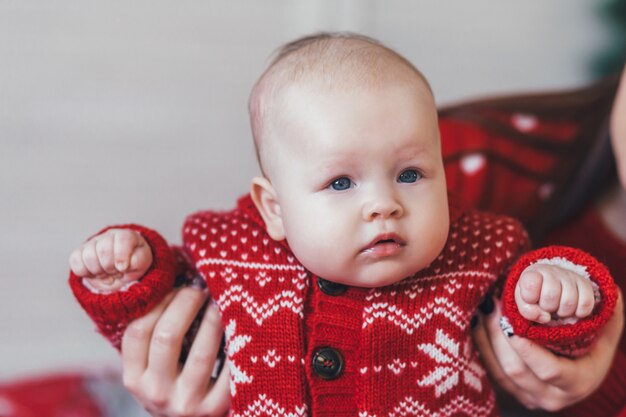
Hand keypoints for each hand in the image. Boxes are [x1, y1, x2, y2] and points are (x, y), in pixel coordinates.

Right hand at [69, 228, 151, 290]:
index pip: (123, 239)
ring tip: (107, 273)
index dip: (121, 256)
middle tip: (116, 272)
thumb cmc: (133, 264)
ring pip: (88, 256)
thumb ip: (137, 261)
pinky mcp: (79, 252)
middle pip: (103, 250)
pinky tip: (95, 273)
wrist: (122, 270)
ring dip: (98, 271)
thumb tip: (122, 265)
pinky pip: (75, 262)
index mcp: (127, 235)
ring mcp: (92, 243)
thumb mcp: (142, 263)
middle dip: (110, 267)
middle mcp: (108, 236)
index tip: (123, 268)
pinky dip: (85, 272)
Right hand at [121, 283, 229, 416]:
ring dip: (214, 319)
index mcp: (134, 378)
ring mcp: (185, 404)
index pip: (138, 331)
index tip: (177, 286)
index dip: (159, 302)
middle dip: (187, 303)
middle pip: (167, 336)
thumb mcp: (153, 369)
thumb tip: (173, 281)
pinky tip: (240, 327)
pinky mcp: (214, 409)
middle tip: (201, 289)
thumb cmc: (175, 385)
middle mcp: (155, 393)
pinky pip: (229, 369)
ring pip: (202, 351)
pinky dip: (236, 344)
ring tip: (222, 302)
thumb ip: (154, 337)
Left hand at [472, 290, 622, 410]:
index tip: (514, 325)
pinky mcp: (509, 392)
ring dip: (485, 338)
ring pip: (498, 371)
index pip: (550, 370)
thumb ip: (608, 315)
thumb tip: (612, 291)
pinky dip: (480, 345)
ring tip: (482, 309)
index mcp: (576, 383)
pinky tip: (476, 322)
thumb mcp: (605, 334)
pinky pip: (488, 370)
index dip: (530, 349)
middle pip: (516, 370)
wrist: (577, 376)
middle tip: (492, 305)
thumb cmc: (592, 349)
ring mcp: (527, 396)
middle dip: (499, 336)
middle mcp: (549, 395)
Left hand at [515, 264, 594, 322]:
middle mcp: (552, 271)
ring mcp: (570, 276)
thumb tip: (546, 317)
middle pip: (551, 296)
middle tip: (546, 305)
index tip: (530, 298)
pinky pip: (586, 303)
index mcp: (533, 273)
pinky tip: (572, 309)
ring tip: (558, 306)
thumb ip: (527, 310)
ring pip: (569, 302)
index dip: (529, 298)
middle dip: (547, 307)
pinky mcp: (585, 284)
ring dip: (563, 312)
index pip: (530, 285)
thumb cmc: (534, 295)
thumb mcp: (524, 302)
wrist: (551, 285)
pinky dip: (579, 312)